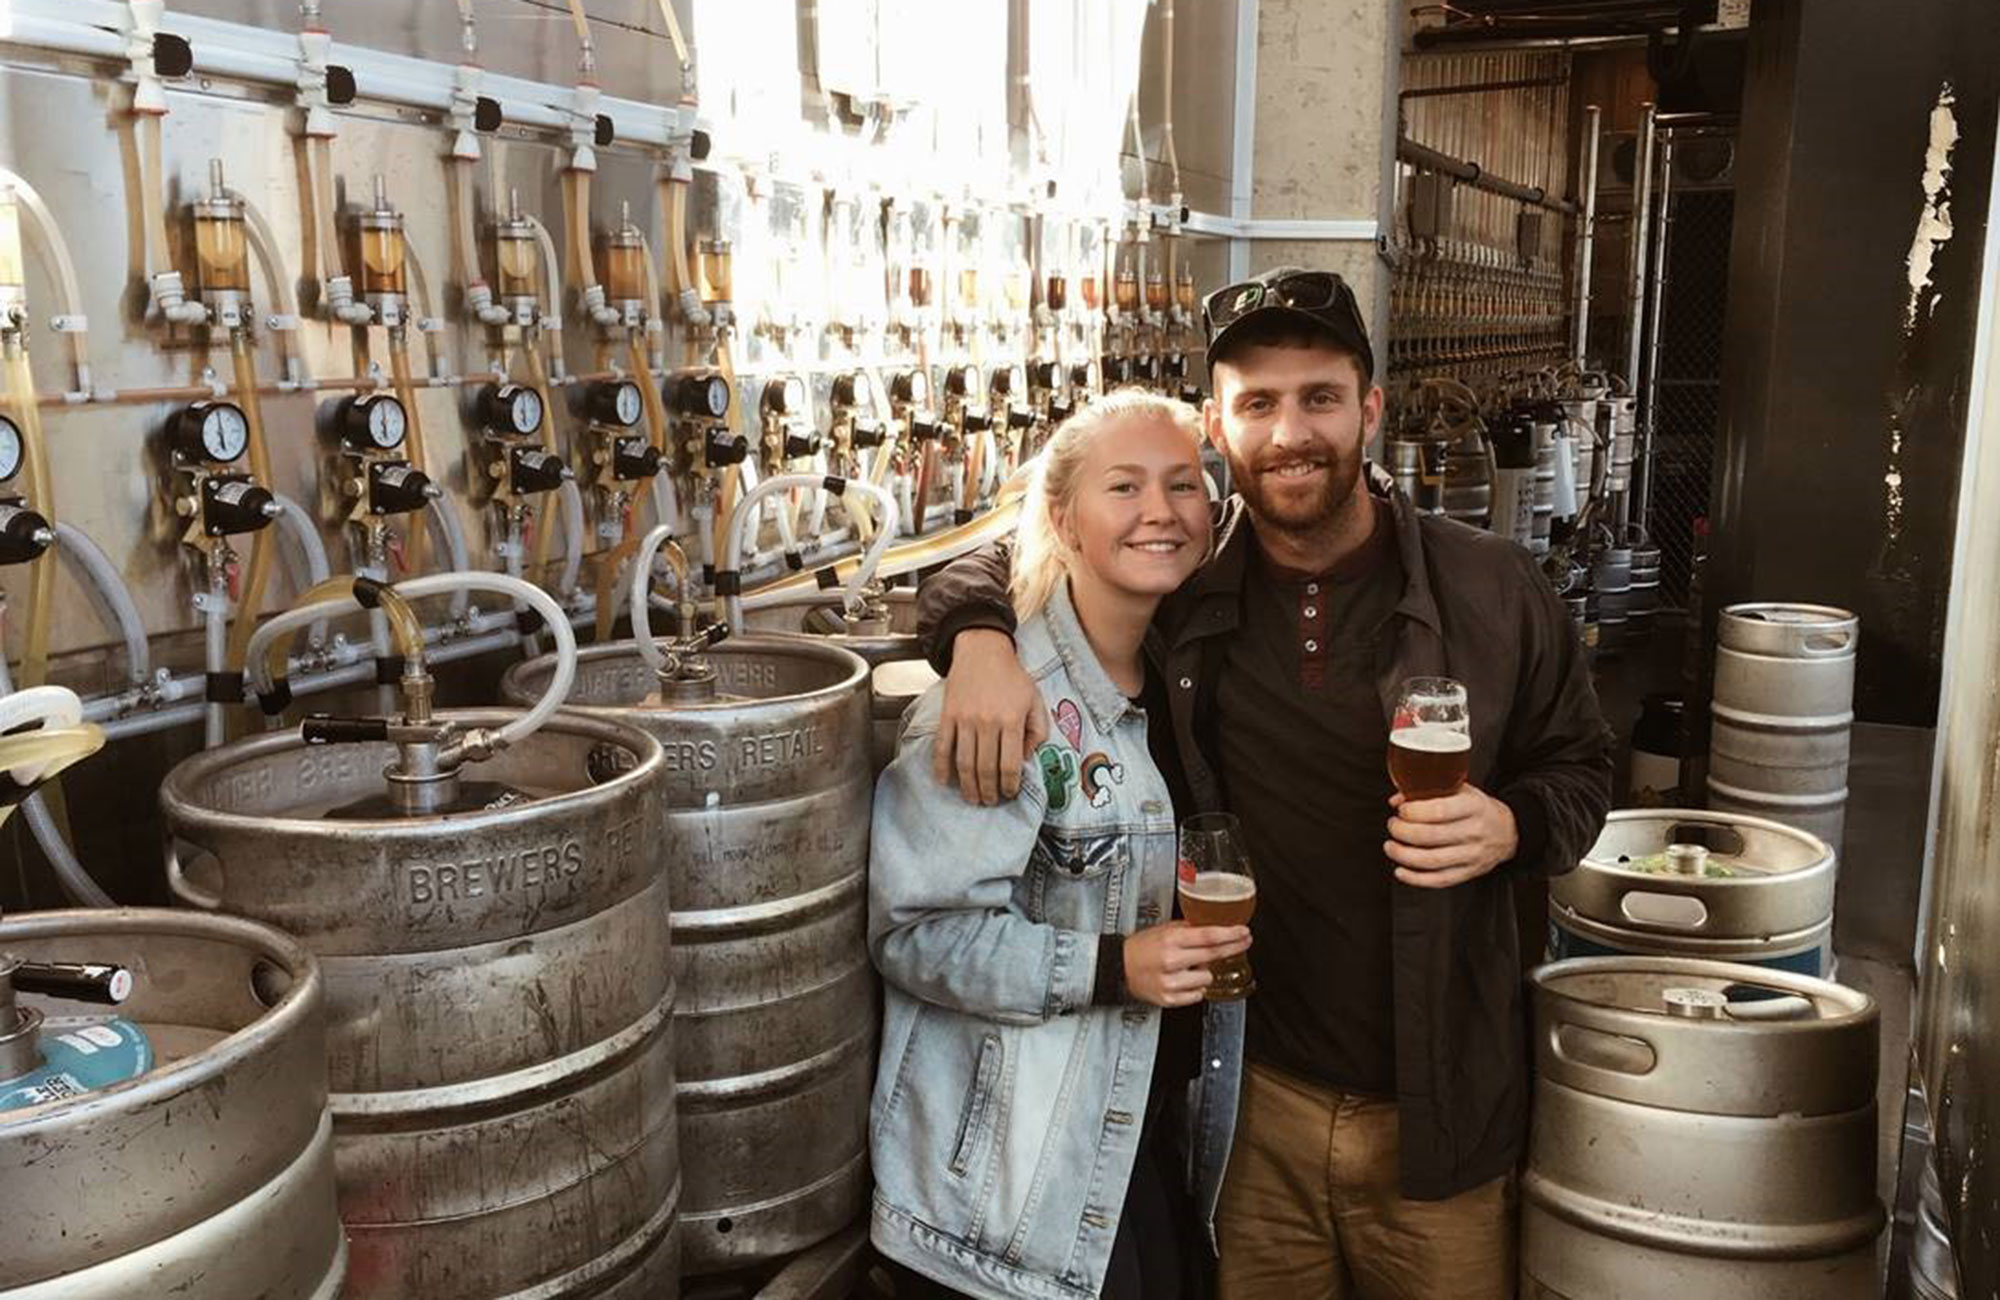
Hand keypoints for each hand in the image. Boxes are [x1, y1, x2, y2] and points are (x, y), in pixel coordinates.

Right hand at [932, 629, 1047, 804]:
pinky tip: (944, 781)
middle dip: (989, 791)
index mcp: (1011, 720)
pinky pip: (942, 746)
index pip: (1010, 764)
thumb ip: (1037, 731)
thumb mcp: (1035, 700)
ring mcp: (964, 719)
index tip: (1010, 794)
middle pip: (985, 768)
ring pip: (964, 763)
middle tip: (991, 802)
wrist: (983, 650)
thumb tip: (1027, 759)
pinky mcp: (948, 715)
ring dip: (968, 786)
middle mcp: (987, 722)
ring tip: (973, 798)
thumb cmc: (1012, 677)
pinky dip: (941, 767)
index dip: (1010, 785)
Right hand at [1122, 921, 1252, 1007]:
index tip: (1244, 932)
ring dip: (1204, 972)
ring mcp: (1171, 982)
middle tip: (1243, 942)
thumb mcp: (1163, 930)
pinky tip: (1183, 980)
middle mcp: (1171, 961)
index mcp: (1170, 940)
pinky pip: (1197, 994)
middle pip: (1212, 955)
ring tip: (1188, 967)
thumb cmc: (1140, 948)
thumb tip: (1214, 927)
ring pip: (1207, 978)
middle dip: (1233, 947)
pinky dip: (1195, 987)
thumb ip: (1188, 929)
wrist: (1118, 968)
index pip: (1208, 936)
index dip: (1230, 934)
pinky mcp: (1169, 999)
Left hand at [1384, 785, 1517, 888]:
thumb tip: (1397, 799)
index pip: (1440, 811)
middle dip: (1403, 831)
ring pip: (1432, 860)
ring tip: (1391, 846)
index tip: (1401, 810)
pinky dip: (1415, 879)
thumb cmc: (1478, 809)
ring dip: (1404, 855)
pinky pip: (1439, 880)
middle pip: (1431, 836)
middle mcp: (1474, 832)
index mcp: (1474, 807)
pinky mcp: (1468, 873)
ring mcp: (1472, 855)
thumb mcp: (1461, 790)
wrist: (1507, 832)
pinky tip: (1401, 871)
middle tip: (1393, 826)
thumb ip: (1429, 791)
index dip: (1414, 812)